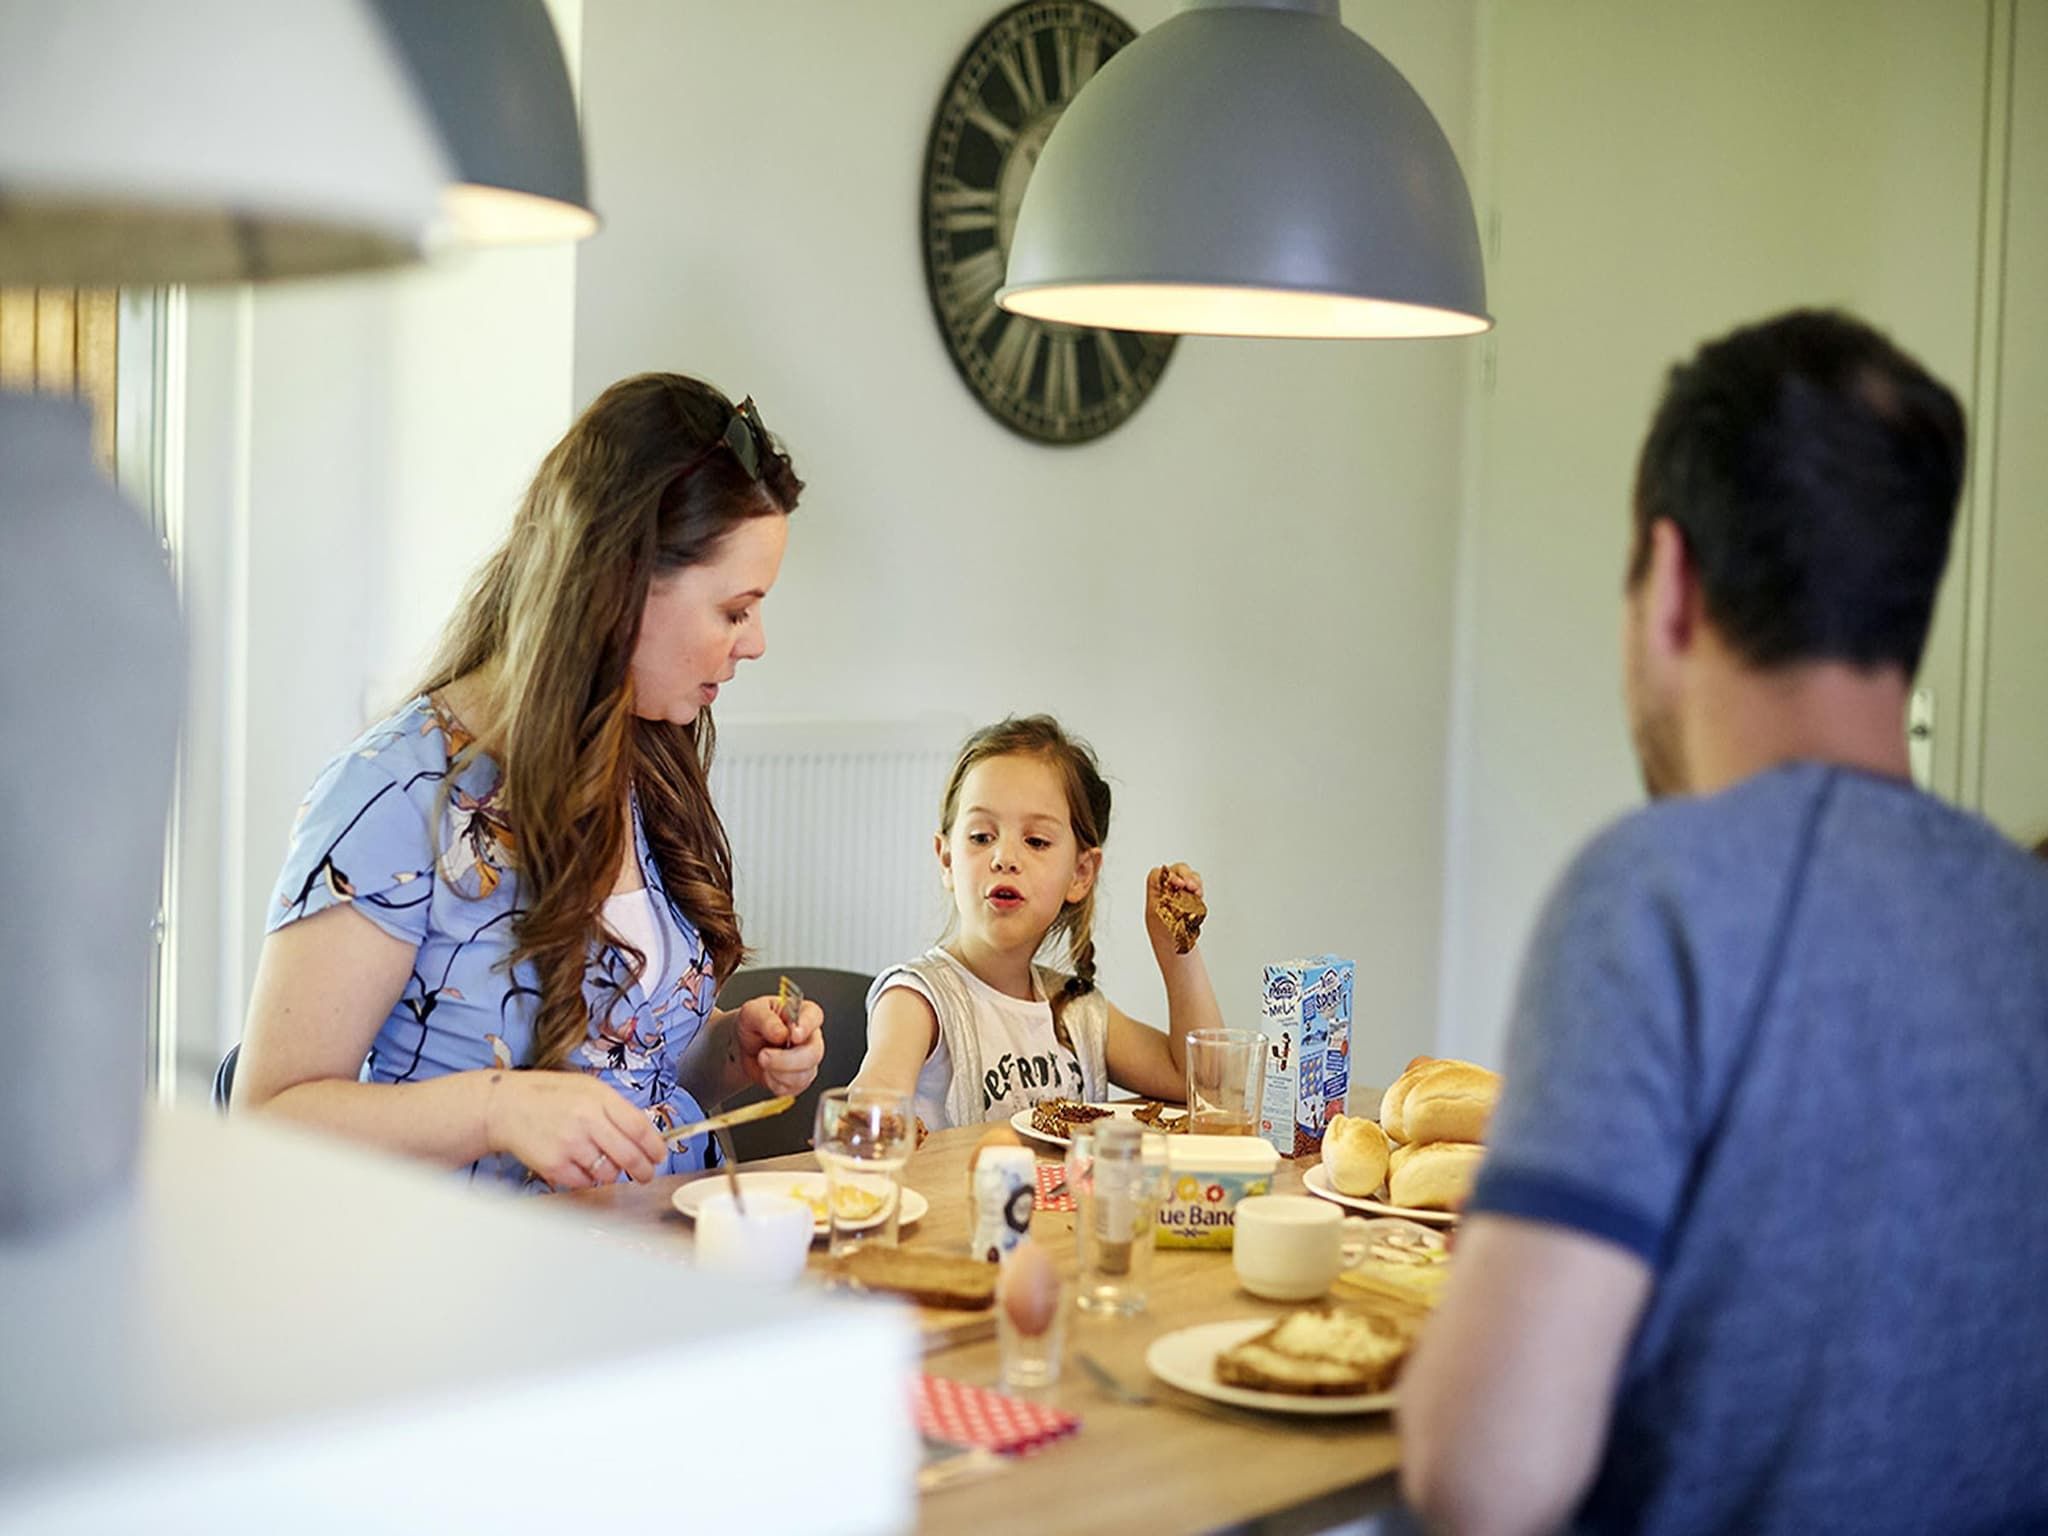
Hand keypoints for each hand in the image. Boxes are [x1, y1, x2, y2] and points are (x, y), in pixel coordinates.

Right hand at [483, 1069, 667, 1188]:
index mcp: (599, 1099)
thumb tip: (644, 1132)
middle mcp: (587, 1122)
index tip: (660, 1155)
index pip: (639, 1128)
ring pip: (608, 1173)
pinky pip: (584, 1183)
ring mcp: (570, 1145)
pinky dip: (588, 1179)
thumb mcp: (588, 1087)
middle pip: (629, 1156)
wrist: (506, 1106)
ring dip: (612, 1173)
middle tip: (646, 1174)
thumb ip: (616, 1107)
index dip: (655, 1146)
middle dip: (643, 1170)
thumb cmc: (548, 1095)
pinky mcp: (554, 1166)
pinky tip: (580, 1164)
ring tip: (603, 1162)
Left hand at [733, 993, 825, 1096]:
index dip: (806, 1026)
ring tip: (761, 1060)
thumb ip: (766, 1019)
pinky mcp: (800, 1080)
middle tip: (763, 1056)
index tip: (793, 1035)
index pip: (814, 1017)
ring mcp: (807, 1060)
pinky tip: (767, 1073)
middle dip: (787, 1060)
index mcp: (803, 1014)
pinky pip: (793, 1088)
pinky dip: (775, 1083)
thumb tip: (780, 1033)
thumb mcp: (751, 1013)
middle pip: (814, 1052)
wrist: (743, 1046)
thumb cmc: (752, 1024)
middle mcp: (810, 1037)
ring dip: (777, 1073)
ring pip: (804, 1074)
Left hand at [1144, 861, 1205, 959]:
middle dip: (1186, 875)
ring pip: (1187, 877)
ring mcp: (1179, 895)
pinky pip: (1195, 887)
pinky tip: (1199, 896)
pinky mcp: (1189, 900)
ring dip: (1194, 880)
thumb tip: (1169, 880)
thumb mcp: (1163, 916)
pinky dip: (1199, 888)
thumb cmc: (1167, 936)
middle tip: (1192, 887)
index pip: (1158, 875)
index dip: (1169, 875)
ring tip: (1197, 891)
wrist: (1177, 951)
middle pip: (1175, 871)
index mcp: (1154, 895)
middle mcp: (1166, 892)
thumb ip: (1166, 896)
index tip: (1179, 884)